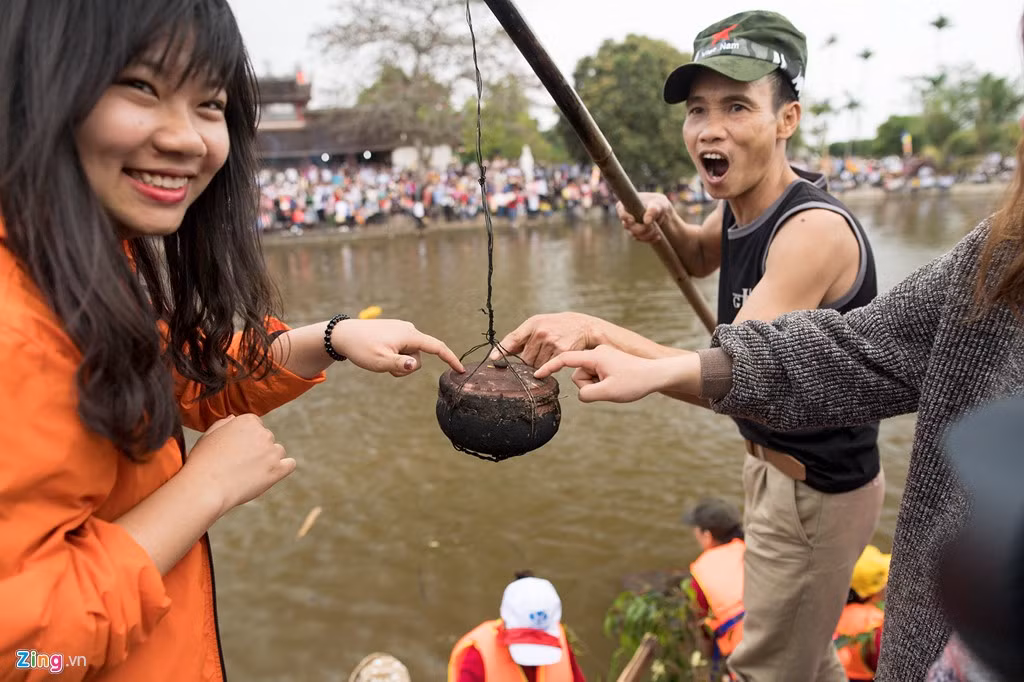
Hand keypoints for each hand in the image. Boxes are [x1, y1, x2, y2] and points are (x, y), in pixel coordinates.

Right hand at [183, 414, 294, 513]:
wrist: (205, 486)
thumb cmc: (203, 462)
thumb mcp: (209, 435)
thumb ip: (224, 424)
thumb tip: (234, 418)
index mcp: (247, 421)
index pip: (256, 425)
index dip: (246, 439)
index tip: (237, 450)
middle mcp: (263, 433)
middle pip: (267, 439)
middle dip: (257, 450)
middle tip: (238, 465)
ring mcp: (272, 451)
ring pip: (278, 452)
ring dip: (268, 460)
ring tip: (248, 473)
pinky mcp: (278, 469)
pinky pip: (290, 464)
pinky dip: (283, 468)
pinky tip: (272, 474)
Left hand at [331, 318, 463, 375]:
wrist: (344, 334)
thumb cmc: (362, 348)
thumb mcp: (380, 361)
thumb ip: (399, 365)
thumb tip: (414, 365)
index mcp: (409, 335)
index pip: (437, 347)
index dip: (451, 359)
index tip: (461, 370)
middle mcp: (409, 329)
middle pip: (419, 356)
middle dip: (407, 367)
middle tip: (387, 368)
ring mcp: (401, 330)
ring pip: (410, 354)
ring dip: (399, 363)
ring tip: (381, 359)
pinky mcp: (394, 332)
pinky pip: (402, 349)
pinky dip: (395, 356)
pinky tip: (380, 353)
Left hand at [494, 312, 606, 367]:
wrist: (583, 327)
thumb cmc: (558, 326)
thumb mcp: (539, 324)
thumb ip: (521, 337)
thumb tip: (501, 352)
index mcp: (533, 323)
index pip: (513, 338)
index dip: (502, 350)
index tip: (493, 358)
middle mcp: (541, 333)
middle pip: (525, 358)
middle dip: (528, 361)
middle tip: (537, 356)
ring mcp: (551, 343)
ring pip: (536, 365)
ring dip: (539, 365)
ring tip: (548, 355)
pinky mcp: (561, 352)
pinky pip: (547, 367)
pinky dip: (547, 368)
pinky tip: (551, 362)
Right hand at [534, 345, 680, 403]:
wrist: (657, 375)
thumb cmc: (635, 382)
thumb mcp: (608, 392)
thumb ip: (586, 394)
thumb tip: (580, 394)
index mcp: (595, 355)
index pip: (565, 359)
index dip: (549, 368)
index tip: (537, 375)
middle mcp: (597, 353)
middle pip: (578, 373)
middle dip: (588, 385)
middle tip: (607, 388)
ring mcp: (603, 357)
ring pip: (587, 376)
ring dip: (596, 385)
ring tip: (614, 387)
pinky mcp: (608, 362)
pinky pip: (595, 376)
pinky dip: (602, 384)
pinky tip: (616, 385)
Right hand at [616, 192, 674, 242]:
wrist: (661, 211)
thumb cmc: (657, 204)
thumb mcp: (657, 205)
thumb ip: (652, 211)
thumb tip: (647, 221)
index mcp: (626, 206)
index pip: (621, 212)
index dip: (625, 217)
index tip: (632, 220)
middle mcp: (626, 217)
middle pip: (628, 227)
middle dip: (641, 229)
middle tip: (653, 227)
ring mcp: (630, 227)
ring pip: (635, 235)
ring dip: (647, 235)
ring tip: (657, 231)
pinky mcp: (636, 234)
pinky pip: (640, 239)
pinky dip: (650, 239)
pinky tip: (657, 236)